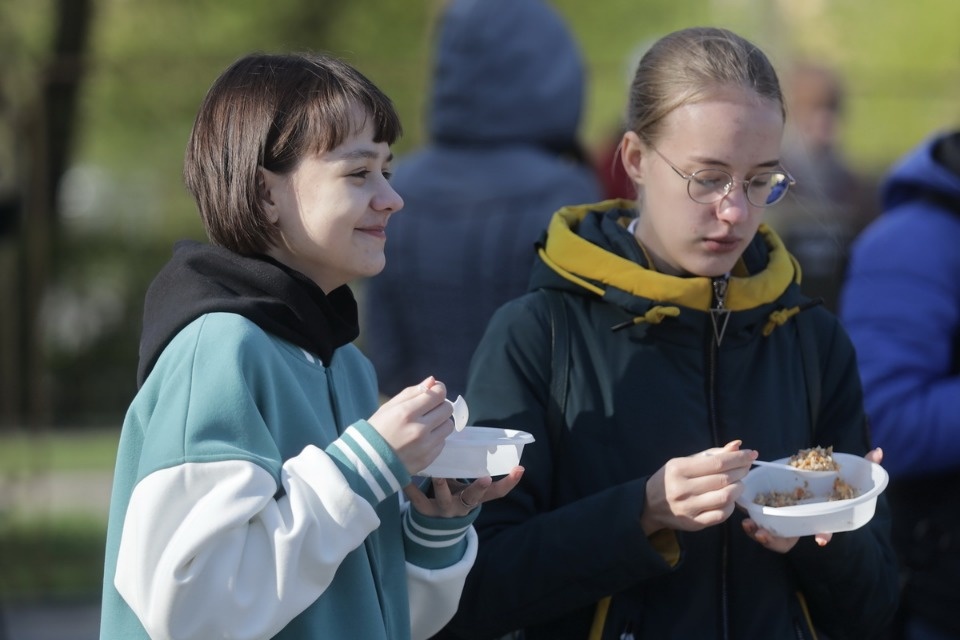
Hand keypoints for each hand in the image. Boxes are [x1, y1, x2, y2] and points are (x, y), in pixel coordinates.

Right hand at [368, 377, 453, 474]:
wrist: (368, 463)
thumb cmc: (377, 430)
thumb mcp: (389, 407)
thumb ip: (412, 392)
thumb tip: (433, 381)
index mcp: (407, 413)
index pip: (439, 394)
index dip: (439, 390)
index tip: (434, 392)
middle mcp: (419, 429)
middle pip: (447, 409)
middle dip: (440, 405)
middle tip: (429, 409)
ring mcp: (425, 446)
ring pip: (448, 426)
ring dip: (440, 422)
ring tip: (426, 425)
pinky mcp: (428, 459)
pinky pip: (442, 442)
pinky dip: (435, 438)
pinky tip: (421, 440)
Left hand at [403, 466, 524, 517]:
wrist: (434, 524)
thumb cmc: (453, 492)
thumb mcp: (463, 482)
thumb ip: (467, 465)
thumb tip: (468, 431)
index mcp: (475, 496)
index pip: (497, 492)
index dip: (509, 482)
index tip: (519, 469)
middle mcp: (463, 504)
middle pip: (473, 498)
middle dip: (479, 488)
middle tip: (486, 479)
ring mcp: (445, 509)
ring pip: (446, 499)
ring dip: (444, 487)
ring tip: (439, 476)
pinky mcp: (426, 511)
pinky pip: (419, 502)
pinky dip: (413, 492)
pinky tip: (406, 482)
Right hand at [641, 440, 756, 534]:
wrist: (649, 505)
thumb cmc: (670, 478)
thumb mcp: (685, 462)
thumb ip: (711, 454)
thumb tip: (737, 446)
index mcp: (679, 469)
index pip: (717, 463)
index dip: (738, 458)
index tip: (751, 454)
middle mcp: (682, 489)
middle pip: (723, 479)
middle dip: (741, 471)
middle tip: (747, 466)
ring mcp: (688, 508)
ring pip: (725, 497)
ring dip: (739, 488)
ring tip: (739, 482)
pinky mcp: (694, 523)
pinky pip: (721, 515)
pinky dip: (731, 505)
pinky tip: (730, 498)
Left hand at [741, 447, 883, 551]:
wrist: (815, 488)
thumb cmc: (833, 486)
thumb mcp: (848, 476)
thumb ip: (863, 466)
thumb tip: (879, 451)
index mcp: (820, 517)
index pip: (826, 530)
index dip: (825, 534)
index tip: (821, 539)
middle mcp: (803, 525)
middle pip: (791, 539)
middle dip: (777, 540)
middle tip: (764, 534)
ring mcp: (787, 524)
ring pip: (774, 538)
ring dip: (762, 536)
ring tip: (751, 526)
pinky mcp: (772, 518)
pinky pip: (763, 528)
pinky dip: (753, 527)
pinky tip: (746, 518)